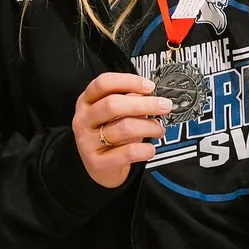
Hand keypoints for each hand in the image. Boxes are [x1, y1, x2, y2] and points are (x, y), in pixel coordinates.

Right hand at [73, 72, 171, 188]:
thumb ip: (129, 101)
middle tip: (165, 106)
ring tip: (159, 129)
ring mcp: (87, 142)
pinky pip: (128, 152)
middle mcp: (83, 120)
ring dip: (149, 127)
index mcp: (86, 101)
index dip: (128, 81)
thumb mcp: (115, 113)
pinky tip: (150, 149)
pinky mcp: (98, 162)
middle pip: (113, 104)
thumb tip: (152, 95)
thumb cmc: (111, 133)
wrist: (101, 166)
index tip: (150, 86)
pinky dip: (145, 149)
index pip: (103, 83)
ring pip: (124, 127)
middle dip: (144, 104)